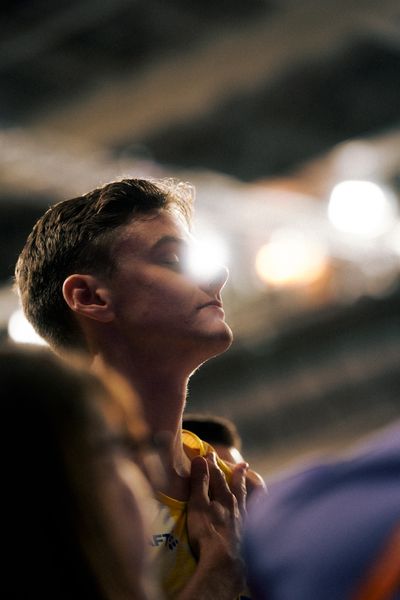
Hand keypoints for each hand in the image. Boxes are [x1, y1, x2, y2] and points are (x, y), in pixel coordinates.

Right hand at [182, 453, 246, 598]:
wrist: (226, 563)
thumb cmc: (207, 533)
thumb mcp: (198, 505)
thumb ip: (199, 482)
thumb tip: (200, 458)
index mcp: (224, 498)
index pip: (216, 476)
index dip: (211, 465)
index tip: (209, 454)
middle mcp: (237, 507)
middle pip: (237, 487)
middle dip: (237, 475)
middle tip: (244, 465)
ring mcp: (245, 523)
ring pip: (248, 502)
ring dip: (249, 492)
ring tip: (257, 485)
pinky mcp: (250, 538)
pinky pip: (257, 521)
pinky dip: (259, 514)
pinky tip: (260, 515)